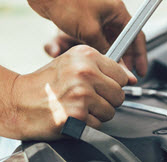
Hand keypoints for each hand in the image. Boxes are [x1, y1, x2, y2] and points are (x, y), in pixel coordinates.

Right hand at [9, 45, 133, 139]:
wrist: (18, 101)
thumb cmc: (47, 83)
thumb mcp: (74, 63)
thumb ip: (104, 68)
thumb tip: (133, 79)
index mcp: (87, 56)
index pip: (122, 74)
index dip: (113, 84)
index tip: (101, 86)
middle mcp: (86, 72)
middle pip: (120, 94)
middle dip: (106, 100)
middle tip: (87, 98)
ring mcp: (82, 94)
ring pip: (112, 111)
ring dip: (98, 113)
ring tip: (78, 106)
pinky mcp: (78, 115)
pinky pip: (99, 124)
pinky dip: (88, 124)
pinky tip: (72, 115)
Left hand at [23, 0, 147, 76]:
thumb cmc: (68, 3)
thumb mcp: (89, 31)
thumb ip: (104, 48)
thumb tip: (113, 63)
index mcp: (119, 11)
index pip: (136, 35)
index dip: (140, 55)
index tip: (141, 70)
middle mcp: (112, 13)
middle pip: (126, 39)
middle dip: (127, 57)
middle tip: (127, 74)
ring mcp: (100, 16)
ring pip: (112, 40)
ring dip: (114, 54)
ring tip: (114, 70)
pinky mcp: (89, 20)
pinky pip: (100, 38)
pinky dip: (102, 49)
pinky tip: (100, 60)